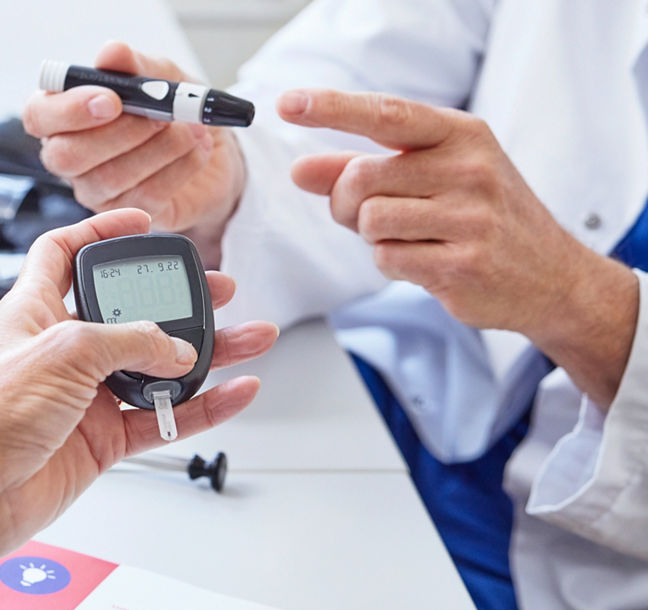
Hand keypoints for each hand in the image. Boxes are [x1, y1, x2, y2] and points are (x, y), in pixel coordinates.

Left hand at [0, 209, 277, 584]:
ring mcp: (83, 397)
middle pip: (129, 312)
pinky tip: (235, 392)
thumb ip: (128, 340)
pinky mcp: (99, 441)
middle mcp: (60, 351)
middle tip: (220, 290)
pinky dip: (202, 408)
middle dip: (178, 299)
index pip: (63, 253)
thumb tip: (177, 346)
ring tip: (253, 338)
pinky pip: (162, 418)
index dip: (100, 234)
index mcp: (34, 312)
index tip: (143, 224)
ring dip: (207, 354)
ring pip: (157, 367)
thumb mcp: (62, 354)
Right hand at [22, 42, 245, 240]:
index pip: (39, 116)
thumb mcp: (159, 74)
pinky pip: (146, 196)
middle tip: (161, 114)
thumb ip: (133, 65)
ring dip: (160, 148)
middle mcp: (70, 156)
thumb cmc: (172, 109)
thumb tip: (111, 54)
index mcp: (64, 115)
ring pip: (110, 177)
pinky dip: (180, 167)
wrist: (211, 147)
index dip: (68, 110)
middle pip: (66, 156)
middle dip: (119, 133)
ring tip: (192, 127)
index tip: (110, 99)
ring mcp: (95, 190)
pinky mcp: (127, 214)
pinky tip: (198, 149)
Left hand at [279, 88, 640, 404]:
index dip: (332, 108)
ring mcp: (470, 216)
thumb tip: (300, 170)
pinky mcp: (462, 262)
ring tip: (410, 237)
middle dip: (346, 202)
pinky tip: (426, 260)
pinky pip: (387, 258)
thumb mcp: (433, 177)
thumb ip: (363, 169)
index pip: (387, 113)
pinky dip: (392, 262)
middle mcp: (470, 168)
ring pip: (370, 220)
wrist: (551, 276)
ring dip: (372, 236)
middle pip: (361, 177)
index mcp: (462, 134)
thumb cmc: (483, 218)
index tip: (289, 103)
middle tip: (366, 214)